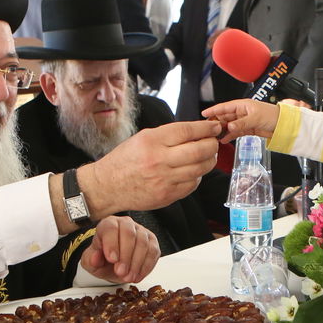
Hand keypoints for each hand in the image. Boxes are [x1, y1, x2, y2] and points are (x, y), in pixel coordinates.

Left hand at [80, 215, 158, 283]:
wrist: (114, 265)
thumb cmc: (103, 259)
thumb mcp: (90, 262)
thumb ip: (91, 259)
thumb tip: (95, 257)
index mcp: (108, 224)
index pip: (111, 228)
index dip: (112, 244)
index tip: (112, 259)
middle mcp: (126, 224)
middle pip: (129, 234)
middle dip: (125, 256)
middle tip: (120, 272)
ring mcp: (141, 232)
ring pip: (143, 243)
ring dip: (136, 264)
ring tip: (128, 277)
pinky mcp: (152, 242)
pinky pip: (153, 252)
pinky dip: (146, 266)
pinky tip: (137, 275)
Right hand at [82, 121, 219, 213]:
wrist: (108, 186)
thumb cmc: (124, 160)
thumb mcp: (142, 138)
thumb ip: (168, 134)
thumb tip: (196, 131)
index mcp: (152, 141)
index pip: (187, 131)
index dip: (206, 128)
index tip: (214, 126)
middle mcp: (159, 160)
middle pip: (199, 150)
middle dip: (212, 144)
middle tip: (214, 141)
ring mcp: (164, 180)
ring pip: (200, 169)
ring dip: (209, 160)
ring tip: (208, 155)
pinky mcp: (167, 195)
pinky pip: (192, 184)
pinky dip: (197, 176)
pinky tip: (193, 171)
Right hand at [201, 99, 279, 142]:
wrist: (284, 125)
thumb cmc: (273, 116)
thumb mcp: (256, 118)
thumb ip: (242, 123)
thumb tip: (230, 127)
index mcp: (243, 105)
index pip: (225, 107)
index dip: (214, 110)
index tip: (204, 113)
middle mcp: (242, 112)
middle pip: (225, 117)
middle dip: (216, 122)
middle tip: (208, 129)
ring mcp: (244, 121)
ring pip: (229, 125)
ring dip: (222, 130)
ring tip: (214, 136)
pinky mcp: (248, 129)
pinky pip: (235, 132)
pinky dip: (230, 136)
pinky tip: (224, 140)